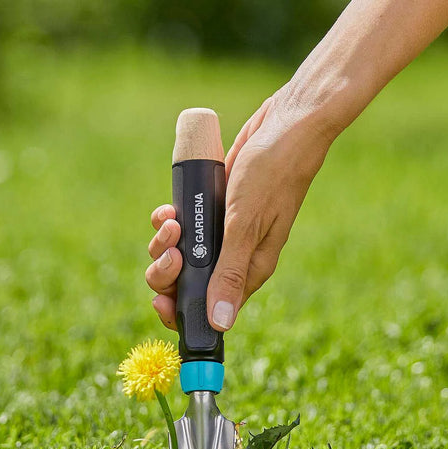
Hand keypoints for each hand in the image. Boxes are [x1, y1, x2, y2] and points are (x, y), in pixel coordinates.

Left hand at [146, 87, 333, 331]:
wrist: (286, 125)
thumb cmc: (272, 174)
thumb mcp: (247, 226)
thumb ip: (230, 274)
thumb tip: (219, 323)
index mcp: (249, 271)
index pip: (208, 309)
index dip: (180, 311)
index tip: (161, 300)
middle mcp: (234, 257)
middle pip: (186, 284)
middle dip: (167, 273)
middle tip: (173, 250)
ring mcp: (221, 234)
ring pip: (179, 256)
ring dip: (164, 244)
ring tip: (171, 221)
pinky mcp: (212, 211)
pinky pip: (180, 229)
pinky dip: (168, 222)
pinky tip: (169, 210)